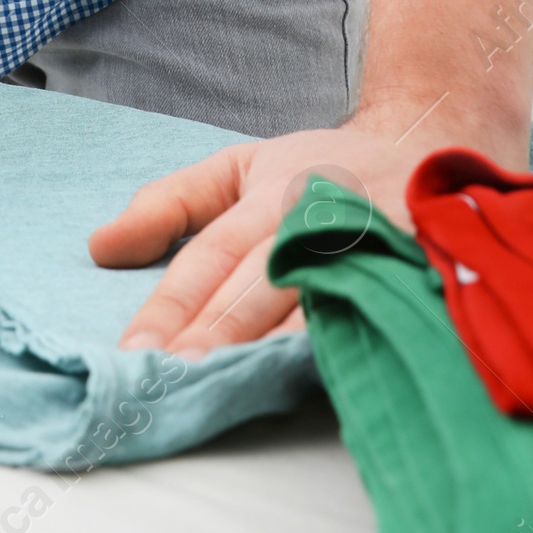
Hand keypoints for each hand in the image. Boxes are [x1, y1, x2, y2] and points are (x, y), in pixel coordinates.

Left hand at [89, 107, 525, 355]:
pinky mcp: (421, 270)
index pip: (211, 256)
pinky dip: (351, 345)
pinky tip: (324, 379)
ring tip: (229, 388)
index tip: (134, 353)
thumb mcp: (242, 166)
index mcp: (274, 193)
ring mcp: (372, 244)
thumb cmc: (326, 169)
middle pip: (259, 284)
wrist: (434, 144)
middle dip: (214, 336)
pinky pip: (380, 313)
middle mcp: (318, 216)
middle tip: (170, 381)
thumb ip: (171, 202)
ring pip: (316, 303)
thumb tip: (98, 248)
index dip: (173, 304)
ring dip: (272, 349)